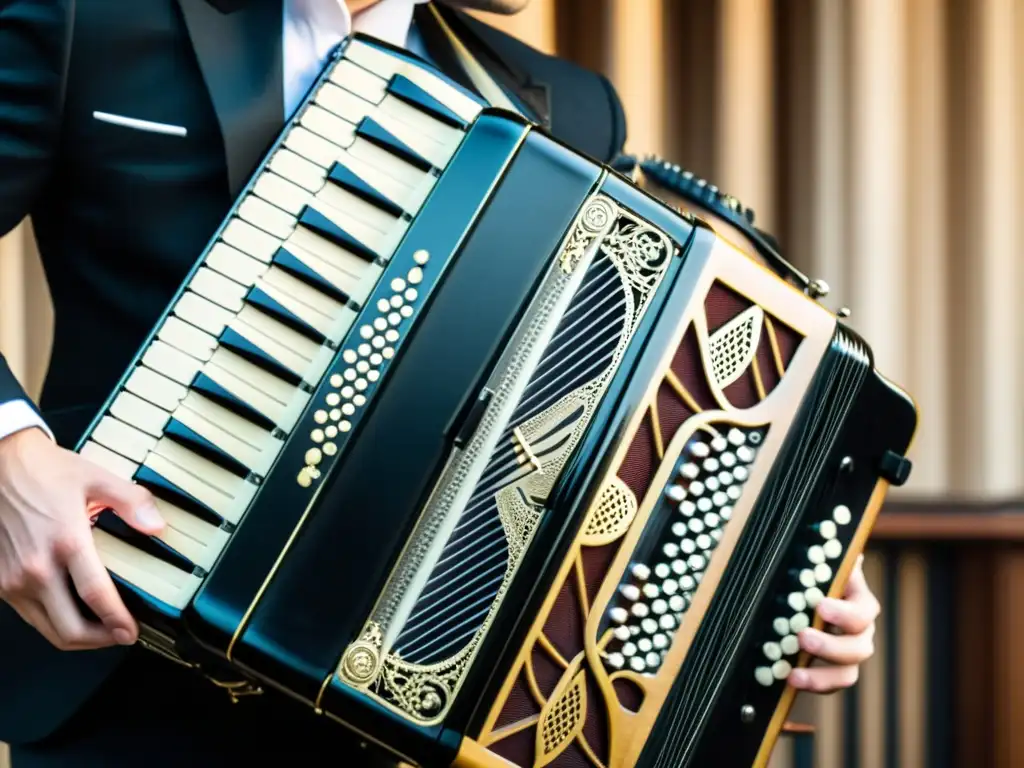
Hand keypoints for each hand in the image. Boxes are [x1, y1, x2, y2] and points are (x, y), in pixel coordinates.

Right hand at [0, 428, 164, 649]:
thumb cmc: (44, 472)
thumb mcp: (97, 478)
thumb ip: (132, 502)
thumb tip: (157, 527)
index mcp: (65, 542)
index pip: (96, 595)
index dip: (117, 621)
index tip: (132, 631)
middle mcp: (36, 567)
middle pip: (69, 628)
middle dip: (100, 640)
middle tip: (122, 635)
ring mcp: (13, 579)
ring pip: (47, 629)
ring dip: (77, 638)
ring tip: (102, 630)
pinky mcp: (0, 582)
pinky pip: (30, 616)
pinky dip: (54, 622)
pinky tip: (73, 613)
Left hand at [788, 554, 878, 692]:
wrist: (808, 593)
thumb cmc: (814, 574)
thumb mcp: (819, 561)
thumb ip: (824, 552)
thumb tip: (828, 534)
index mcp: (858, 602)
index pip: (863, 611)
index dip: (844, 613)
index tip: (820, 606)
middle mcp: (860, 631)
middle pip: (860, 647)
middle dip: (831, 646)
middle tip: (802, 637)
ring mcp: (848, 654)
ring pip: (848, 672)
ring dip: (821, 675)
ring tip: (794, 673)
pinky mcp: (832, 670)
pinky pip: (830, 684)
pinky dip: (812, 684)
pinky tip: (790, 679)